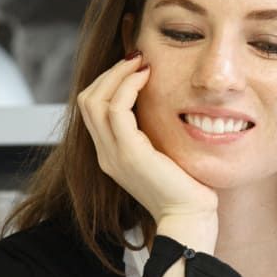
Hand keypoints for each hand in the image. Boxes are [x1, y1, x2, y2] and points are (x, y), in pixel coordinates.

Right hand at [77, 53, 218, 251]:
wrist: (189, 219)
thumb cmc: (186, 189)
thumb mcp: (163, 155)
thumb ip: (153, 135)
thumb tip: (159, 106)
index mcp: (111, 155)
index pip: (92, 109)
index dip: (108, 82)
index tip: (134, 67)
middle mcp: (105, 155)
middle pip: (87, 100)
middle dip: (109, 73)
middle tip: (135, 57)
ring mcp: (113, 155)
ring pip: (95, 100)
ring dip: (117, 74)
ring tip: (140, 62)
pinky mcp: (129, 154)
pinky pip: (117, 109)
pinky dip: (128, 86)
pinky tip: (147, 77)